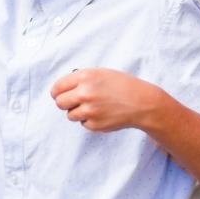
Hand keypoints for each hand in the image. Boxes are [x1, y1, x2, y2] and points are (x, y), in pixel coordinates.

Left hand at [50, 68, 164, 133]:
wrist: (141, 102)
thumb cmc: (122, 86)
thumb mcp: (101, 73)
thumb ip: (81, 79)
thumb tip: (62, 89)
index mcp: (85, 77)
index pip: (57, 87)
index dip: (58, 92)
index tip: (60, 94)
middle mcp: (85, 93)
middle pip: (60, 103)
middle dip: (66, 103)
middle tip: (75, 102)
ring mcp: (89, 110)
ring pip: (70, 115)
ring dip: (78, 112)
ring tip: (94, 107)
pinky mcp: (94, 124)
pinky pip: (83, 123)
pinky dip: (90, 120)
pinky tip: (103, 114)